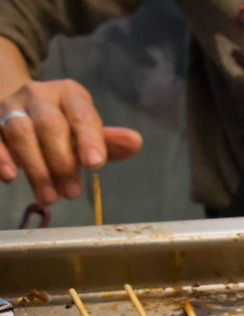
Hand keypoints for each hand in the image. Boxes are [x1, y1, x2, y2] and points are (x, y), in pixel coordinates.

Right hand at [0, 80, 142, 204]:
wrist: (22, 110)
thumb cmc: (64, 125)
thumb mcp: (87, 130)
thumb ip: (108, 140)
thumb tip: (135, 142)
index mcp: (69, 94)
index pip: (80, 114)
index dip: (88, 139)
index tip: (95, 164)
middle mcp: (38, 95)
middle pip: (49, 125)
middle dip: (62, 162)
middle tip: (72, 193)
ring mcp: (10, 107)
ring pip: (20, 132)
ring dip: (35, 168)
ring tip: (49, 197)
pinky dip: (0, 158)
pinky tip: (10, 178)